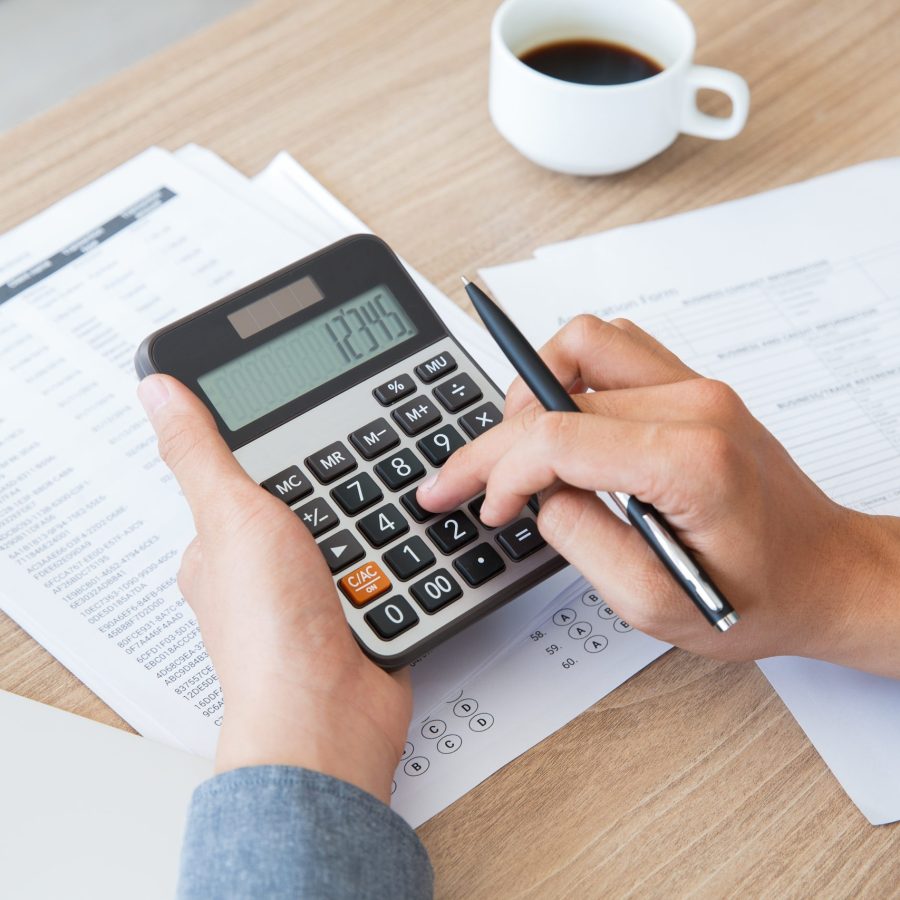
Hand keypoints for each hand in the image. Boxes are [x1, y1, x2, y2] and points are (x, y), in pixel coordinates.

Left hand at [139, 375, 410, 802]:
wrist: (331, 714)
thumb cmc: (270, 634)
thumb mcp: (232, 516)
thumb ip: (202, 453)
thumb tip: (158, 392)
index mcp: (220, 547)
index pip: (245, 476)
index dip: (279, 450)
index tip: (309, 431)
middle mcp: (261, 573)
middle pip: (306, 500)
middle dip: (336, 485)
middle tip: (358, 470)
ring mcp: (310, 595)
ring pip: (350, 530)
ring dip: (372, 520)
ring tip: (386, 506)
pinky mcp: (356, 613)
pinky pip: (383, 564)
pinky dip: (396, 554)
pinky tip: (404, 544)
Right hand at [418, 315, 899, 675]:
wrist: (825, 572)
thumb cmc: (760, 593)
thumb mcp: (654, 603)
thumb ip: (580, 541)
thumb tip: (536, 494)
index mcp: (691, 461)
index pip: (558, 437)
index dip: (500, 472)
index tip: (485, 506)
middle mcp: (696, 404)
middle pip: (557, 388)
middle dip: (494, 439)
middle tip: (459, 477)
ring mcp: (697, 386)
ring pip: (584, 342)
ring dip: (535, 390)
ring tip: (517, 447)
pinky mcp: (693, 385)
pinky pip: (613, 349)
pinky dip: (570, 378)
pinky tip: (561, 424)